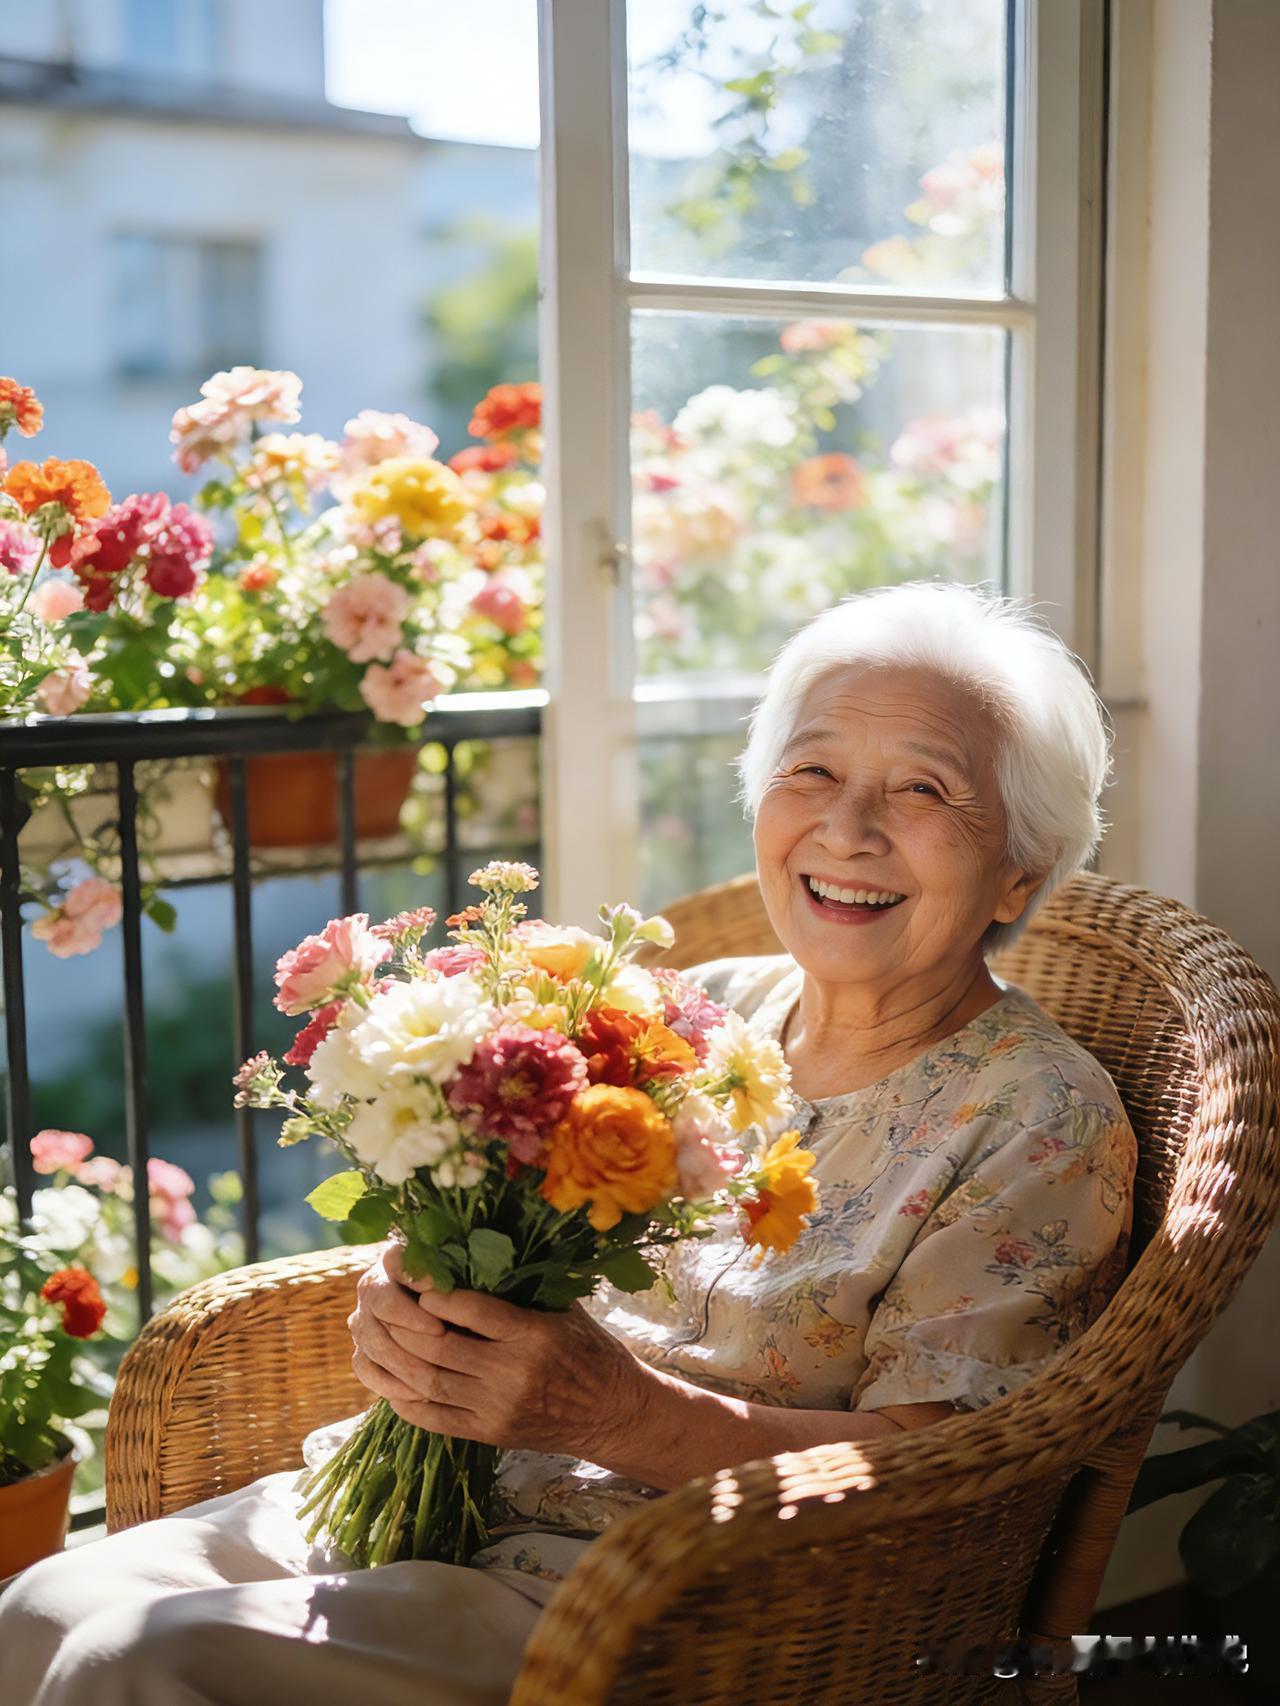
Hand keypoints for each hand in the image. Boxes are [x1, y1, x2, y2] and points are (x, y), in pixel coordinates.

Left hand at [348, 1249, 649, 1461]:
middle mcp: (513, 1374)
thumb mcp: (563, 1309)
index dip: (437, 1293)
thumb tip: (472, 1250)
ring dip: (396, 1357)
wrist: (612, 1413)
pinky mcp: (487, 1434)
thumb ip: (521, 1288)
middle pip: (441, 1347)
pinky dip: (403, 1397)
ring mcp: (497, 1408)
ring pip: (429, 1381)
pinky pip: (432, 1417)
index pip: (474, 1310)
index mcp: (536, 1335)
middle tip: (384, 1299)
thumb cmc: (589, 1350)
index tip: (415, 1275)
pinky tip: (387, 1377)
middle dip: (404, 1323)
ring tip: (378, 1332)